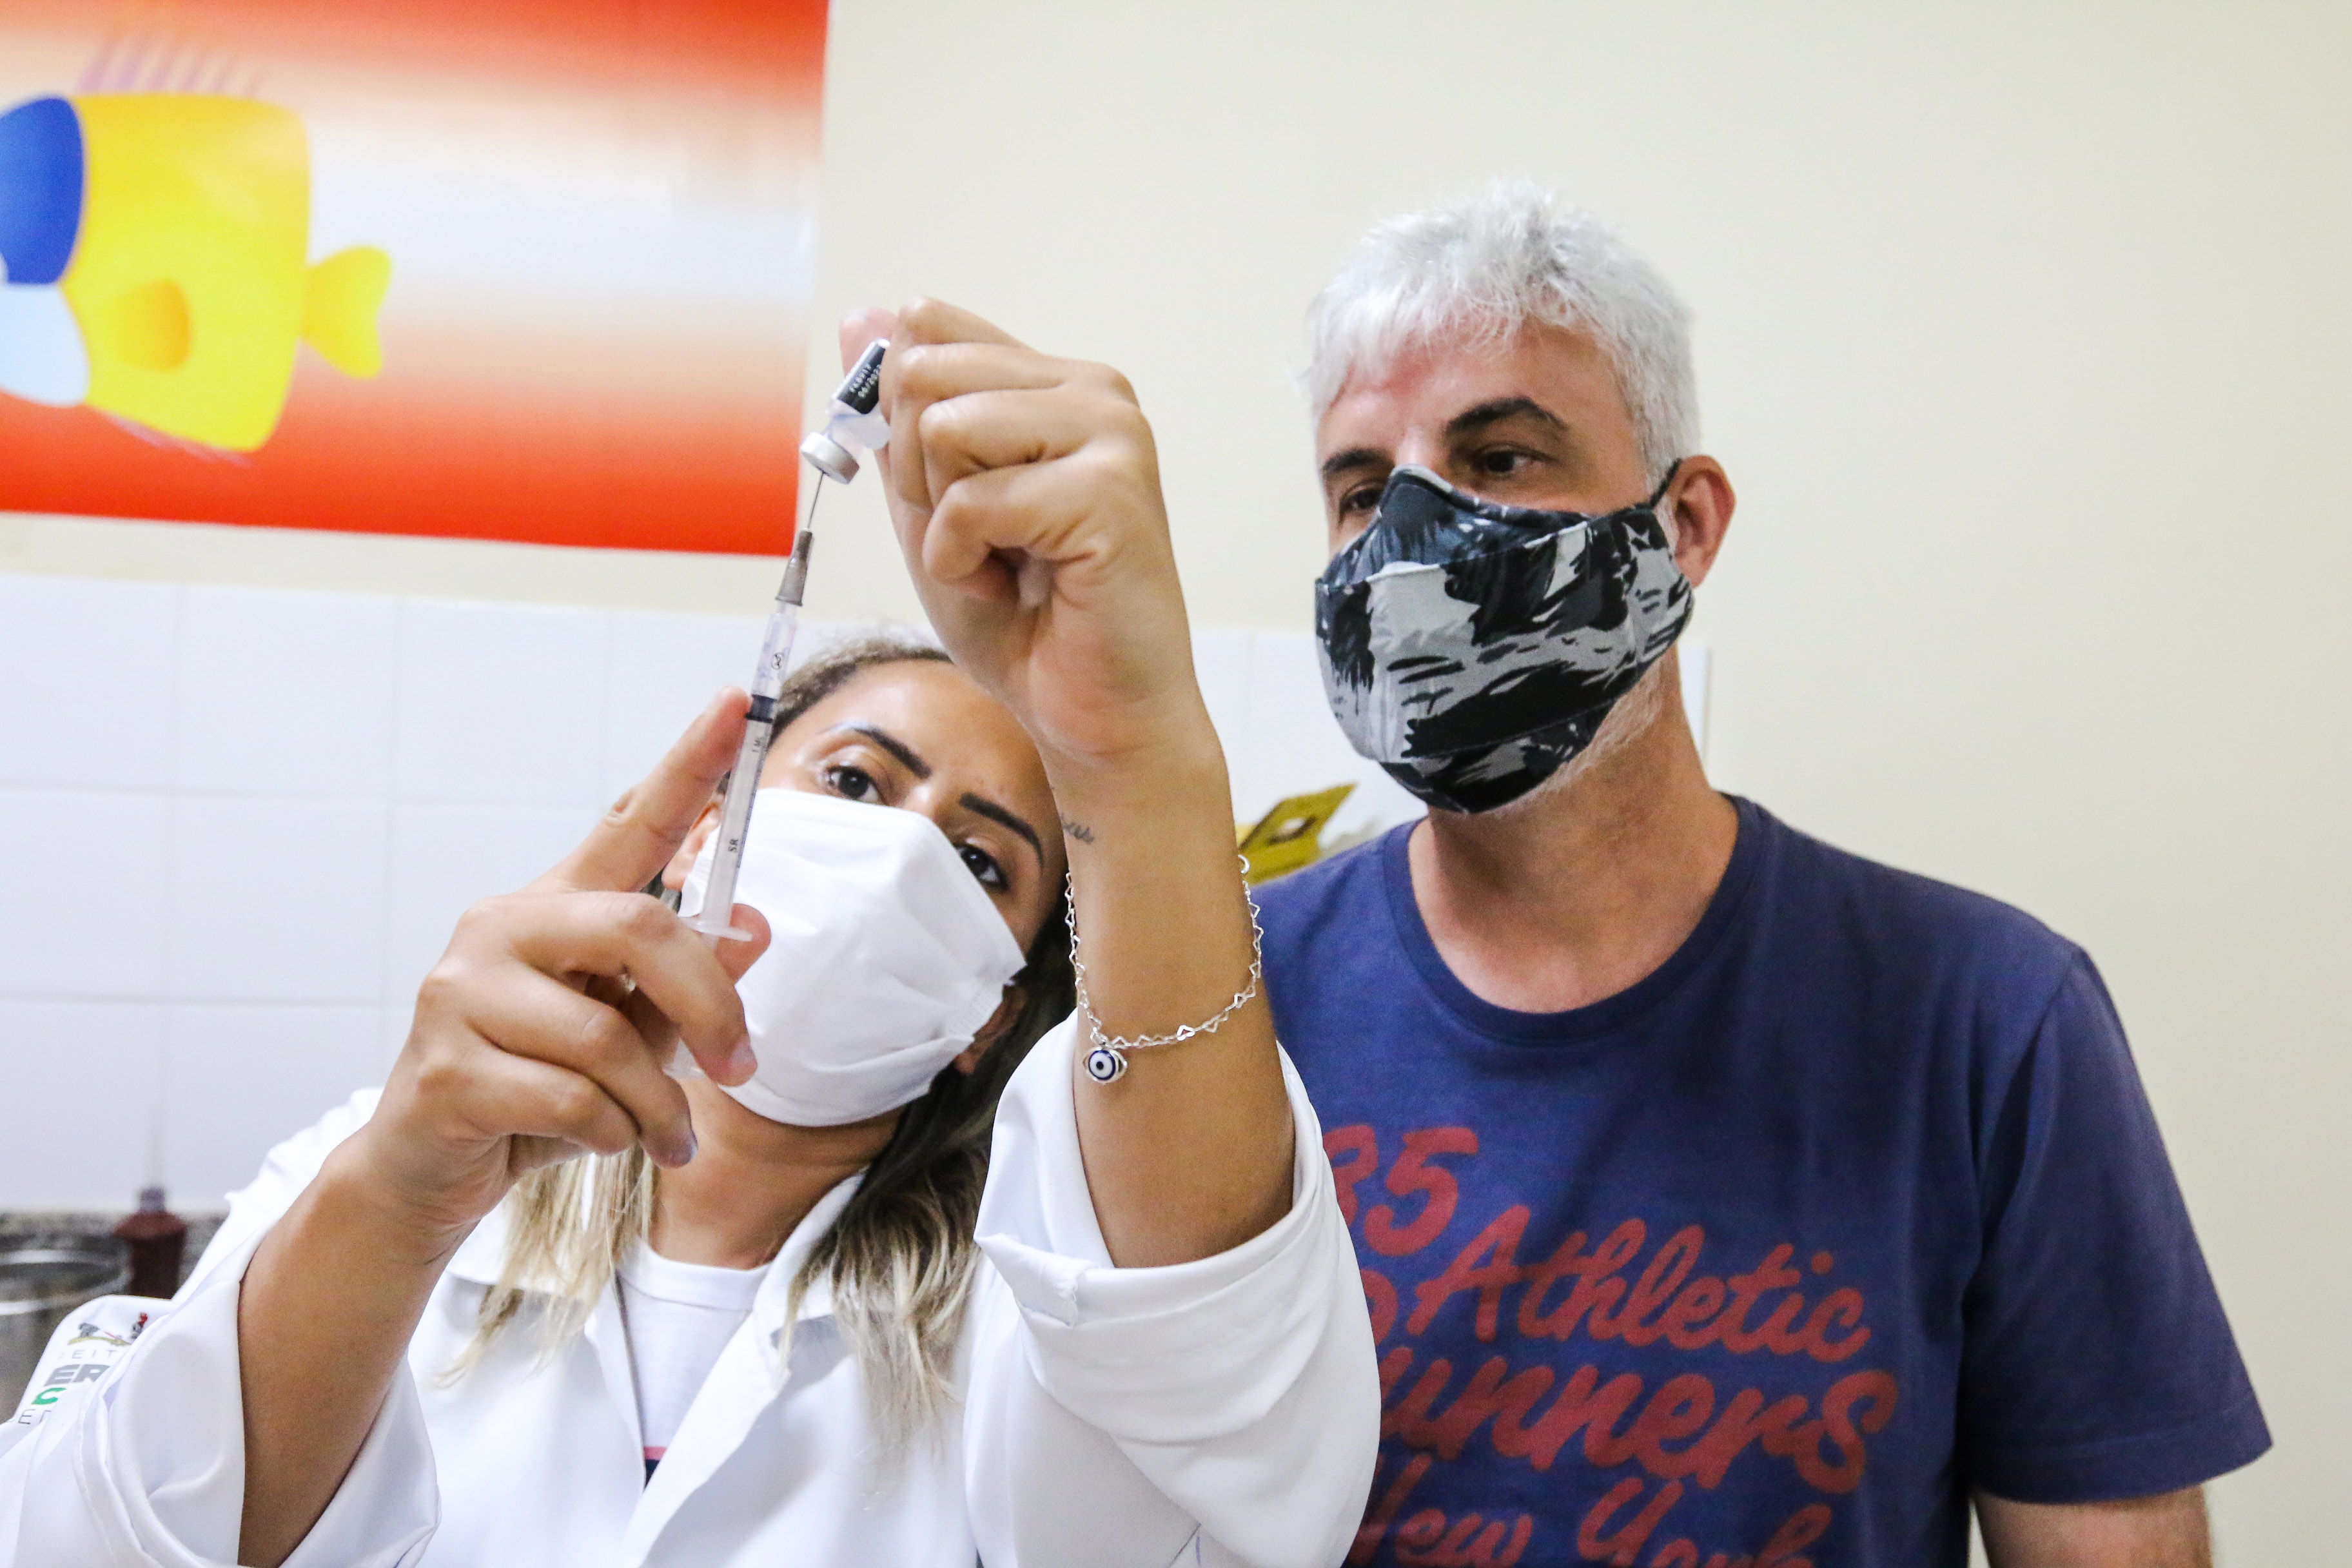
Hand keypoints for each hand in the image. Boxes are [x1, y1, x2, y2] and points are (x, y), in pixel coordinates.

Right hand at [346, 689, 772, 1239]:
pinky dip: (611, 1135)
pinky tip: (599, 1143)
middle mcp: (501, 929)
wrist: (428, 1173)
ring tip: (661, 1135)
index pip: (631, 821)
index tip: (738, 703)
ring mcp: (462, 994)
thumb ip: (688, 983)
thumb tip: (754, 926)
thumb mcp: (633, 1035)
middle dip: (709, 1007)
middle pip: (641, 930)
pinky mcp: (446, 1069)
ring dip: (656, 1104)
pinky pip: (571, 1101)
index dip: (689, 764)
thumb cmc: (537, 1095)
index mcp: (555, 906)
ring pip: (608, 1039)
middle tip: (740, 1065)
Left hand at [846, 301, 1214, 775]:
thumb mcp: (931, 508)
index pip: (927, 330)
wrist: (1093, 715)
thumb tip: (860, 314)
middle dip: (920, 475)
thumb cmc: (1025, 621)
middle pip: (923, 375)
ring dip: (944, 521)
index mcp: (1055, 381)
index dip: (904, 426)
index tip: (953, 496)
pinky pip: (972, 502)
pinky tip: (1018, 588)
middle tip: (979, 539)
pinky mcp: (1111, 491)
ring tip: (1003, 563)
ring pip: (945, 429)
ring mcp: (1112, 434)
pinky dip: (965, 564)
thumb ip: (899, 419)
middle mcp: (1093, 389)